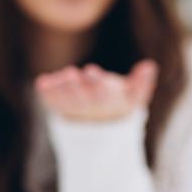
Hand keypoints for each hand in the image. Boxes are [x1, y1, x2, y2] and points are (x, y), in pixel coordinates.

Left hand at [34, 59, 158, 121]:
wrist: (101, 125)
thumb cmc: (119, 100)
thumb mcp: (135, 94)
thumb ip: (142, 82)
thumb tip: (149, 66)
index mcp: (107, 101)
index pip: (102, 93)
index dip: (96, 82)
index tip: (90, 71)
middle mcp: (89, 107)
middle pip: (81, 99)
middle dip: (75, 86)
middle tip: (70, 73)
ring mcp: (74, 109)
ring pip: (66, 101)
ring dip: (60, 90)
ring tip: (58, 76)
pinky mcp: (61, 108)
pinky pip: (52, 103)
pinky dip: (47, 94)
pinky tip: (41, 83)